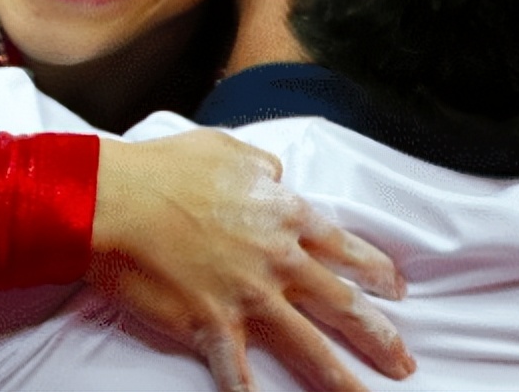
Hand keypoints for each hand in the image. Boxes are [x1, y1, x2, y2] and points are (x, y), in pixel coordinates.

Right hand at [87, 129, 413, 391]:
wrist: (116, 199)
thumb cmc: (166, 169)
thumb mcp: (228, 149)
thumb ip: (264, 168)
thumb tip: (279, 178)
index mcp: (284, 215)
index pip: (344, 247)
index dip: (376, 270)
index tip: (397, 289)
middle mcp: (277, 260)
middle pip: (342, 304)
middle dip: (378, 335)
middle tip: (402, 360)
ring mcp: (248, 297)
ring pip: (309, 346)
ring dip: (340, 379)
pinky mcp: (212, 325)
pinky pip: (238, 372)